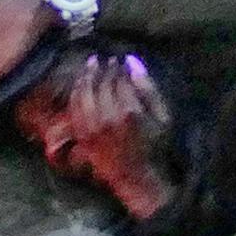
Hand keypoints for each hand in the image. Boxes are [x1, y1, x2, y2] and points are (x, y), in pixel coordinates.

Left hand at [62, 57, 174, 217]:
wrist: (136, 176)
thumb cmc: (154, 145)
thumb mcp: (162, 116)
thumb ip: (148, 88)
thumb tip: (131, 61)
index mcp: (129, 112)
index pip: (118, 80)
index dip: (118, 68)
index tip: (119, 60)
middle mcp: (106, 118)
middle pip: (99, 84)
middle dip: (101, 69)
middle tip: (103, 60)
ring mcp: (91, 127)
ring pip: (83, 93)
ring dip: (86, 77)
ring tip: (91, 66)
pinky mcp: (81, 134)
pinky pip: (74, 107)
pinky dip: (76, 92)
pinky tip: (80, 84)